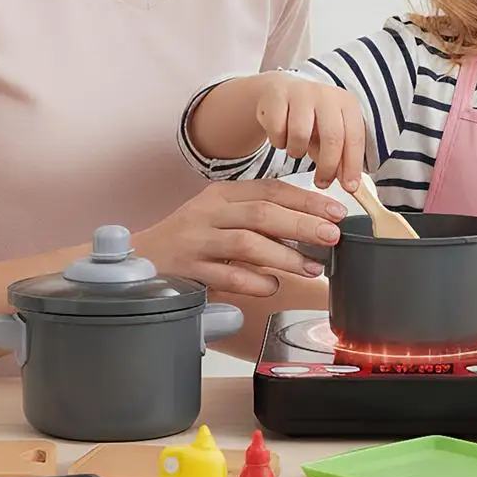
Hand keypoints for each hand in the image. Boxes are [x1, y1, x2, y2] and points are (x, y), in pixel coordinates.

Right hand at [134, 180, 344, 297]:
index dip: (306, 200)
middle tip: (332, 236)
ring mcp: (197, 241)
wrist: (141, 258)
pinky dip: (254, 282)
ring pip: (246, 243)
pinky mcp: (188, 270)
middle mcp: (209, 213)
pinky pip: (227, 276)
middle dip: (302, 225)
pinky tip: (272, 286)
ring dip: (285, 256)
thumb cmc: (193, 239)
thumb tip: (313, 228)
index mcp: (222, 194)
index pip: (270, 189)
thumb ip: (259, 219)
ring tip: (312, 267)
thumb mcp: (222, 217)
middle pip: (262, 213)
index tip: (336, 211)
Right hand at [251, 74, 365, 190]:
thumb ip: (341, 157)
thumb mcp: (330, 136)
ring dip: (297, 152)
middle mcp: (326, 95)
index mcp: (346, 103)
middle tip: (322, 183)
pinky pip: (277, 130)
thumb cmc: (311, 119)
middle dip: (328, 166)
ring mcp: (300, 93)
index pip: (355, 137)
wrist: (280, 93)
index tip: (349, 187)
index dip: (352, 165)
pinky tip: (282, 138)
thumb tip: (349, 183)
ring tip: (297, 150)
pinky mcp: (276, 96)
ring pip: (300, 136)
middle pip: (332, 137)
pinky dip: (279, 142)